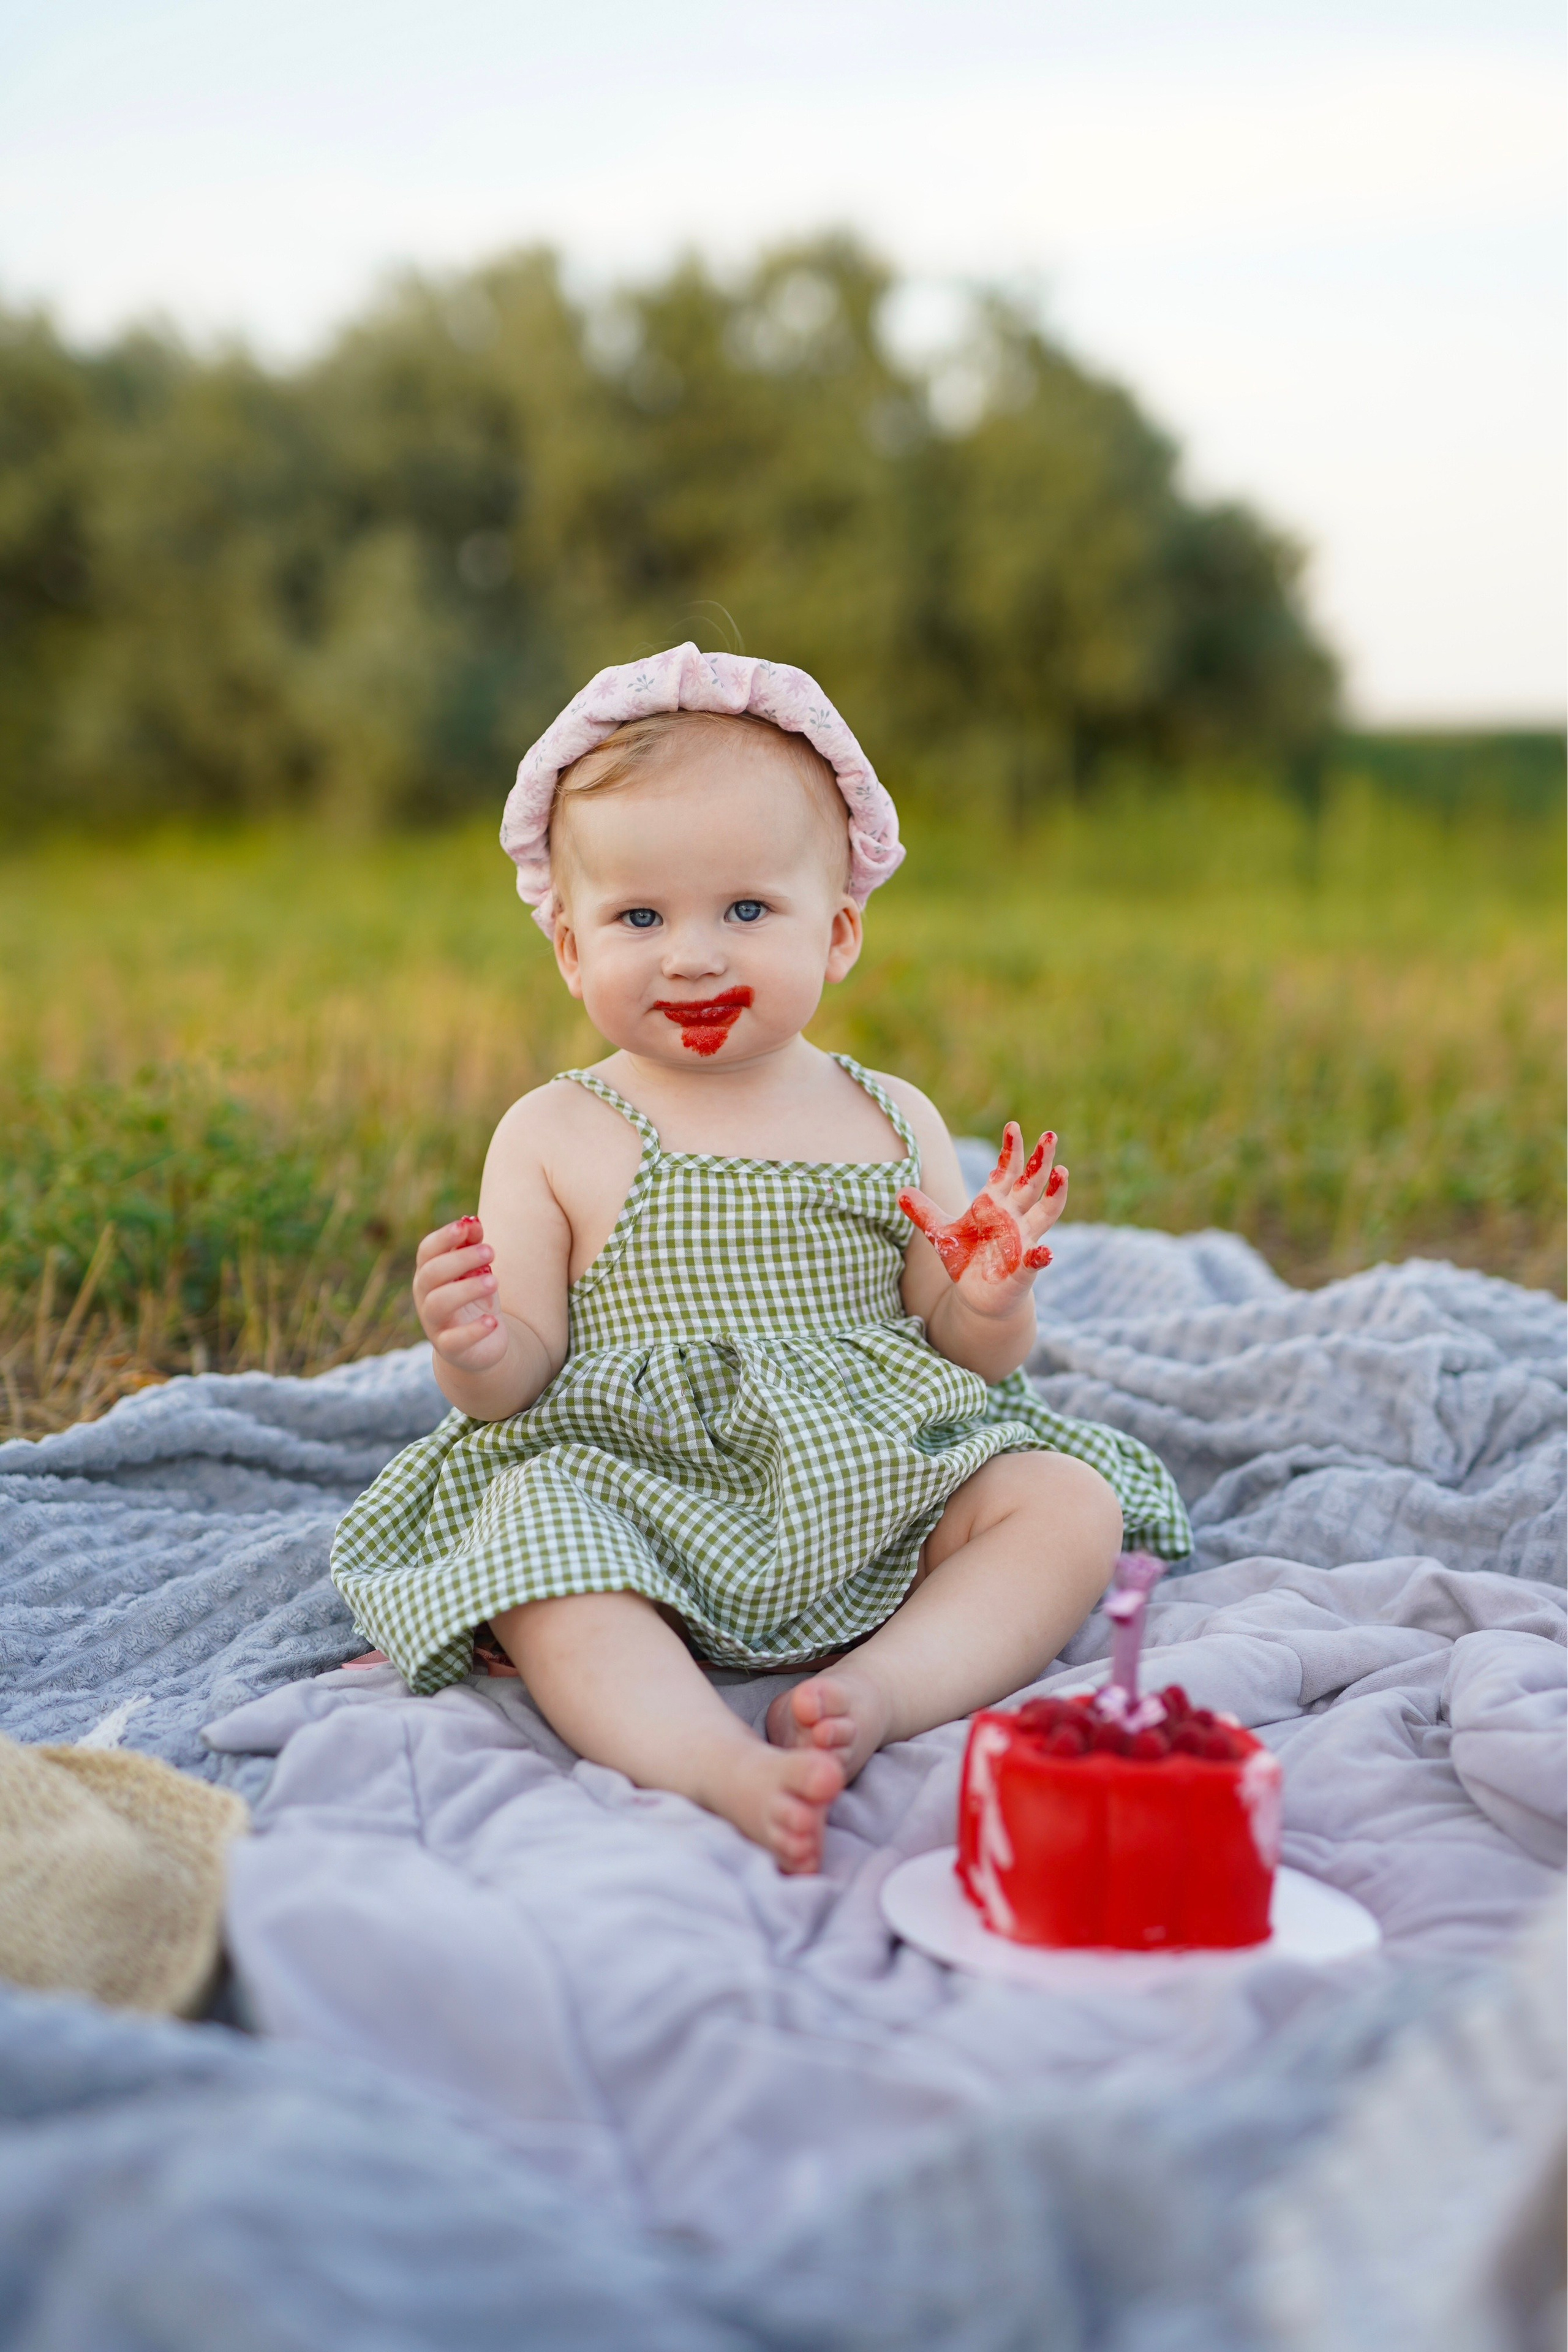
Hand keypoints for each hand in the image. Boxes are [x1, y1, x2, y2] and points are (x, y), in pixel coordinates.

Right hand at [413, 1215, 509, 1370]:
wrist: (480, 1345)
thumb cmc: (475, 1299)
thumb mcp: (476, 1271)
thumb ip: (472, 1245)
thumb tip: (472, 1222)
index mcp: (429, 1274)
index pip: (426, 1251)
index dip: (443, 1237)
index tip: (465, 1226)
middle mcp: (425, 1298)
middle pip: (432, 1273)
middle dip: (460, 1259)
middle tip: (491, 1251)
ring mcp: (435, 1324)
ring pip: (439, 1303)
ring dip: (467, 1289)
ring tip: (494, 1281)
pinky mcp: (449, 1348)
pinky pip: (455, 1340)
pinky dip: (473, 1330)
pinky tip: (493, 1321)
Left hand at [899, 1124, 1066, 1309]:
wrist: (978, 1297)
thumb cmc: (966, 1259)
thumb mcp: (940, 1233)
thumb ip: (924, 1212)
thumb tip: (899, 1191)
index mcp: (996, 1204)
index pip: (1007, 1171)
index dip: (1011, 1150)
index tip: (1013, 1126)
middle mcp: (1015, 1216)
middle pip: (1032, 1183)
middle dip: (1041, 1160)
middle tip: (1050, 1136)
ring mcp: (1024, 1240)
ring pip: (1045, 1213)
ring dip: (1055, 1194)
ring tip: (1062, 1172)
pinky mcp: (1024, 1268)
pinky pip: (1035, 1260)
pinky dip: (1041, 1256)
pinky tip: (1044, 1252)